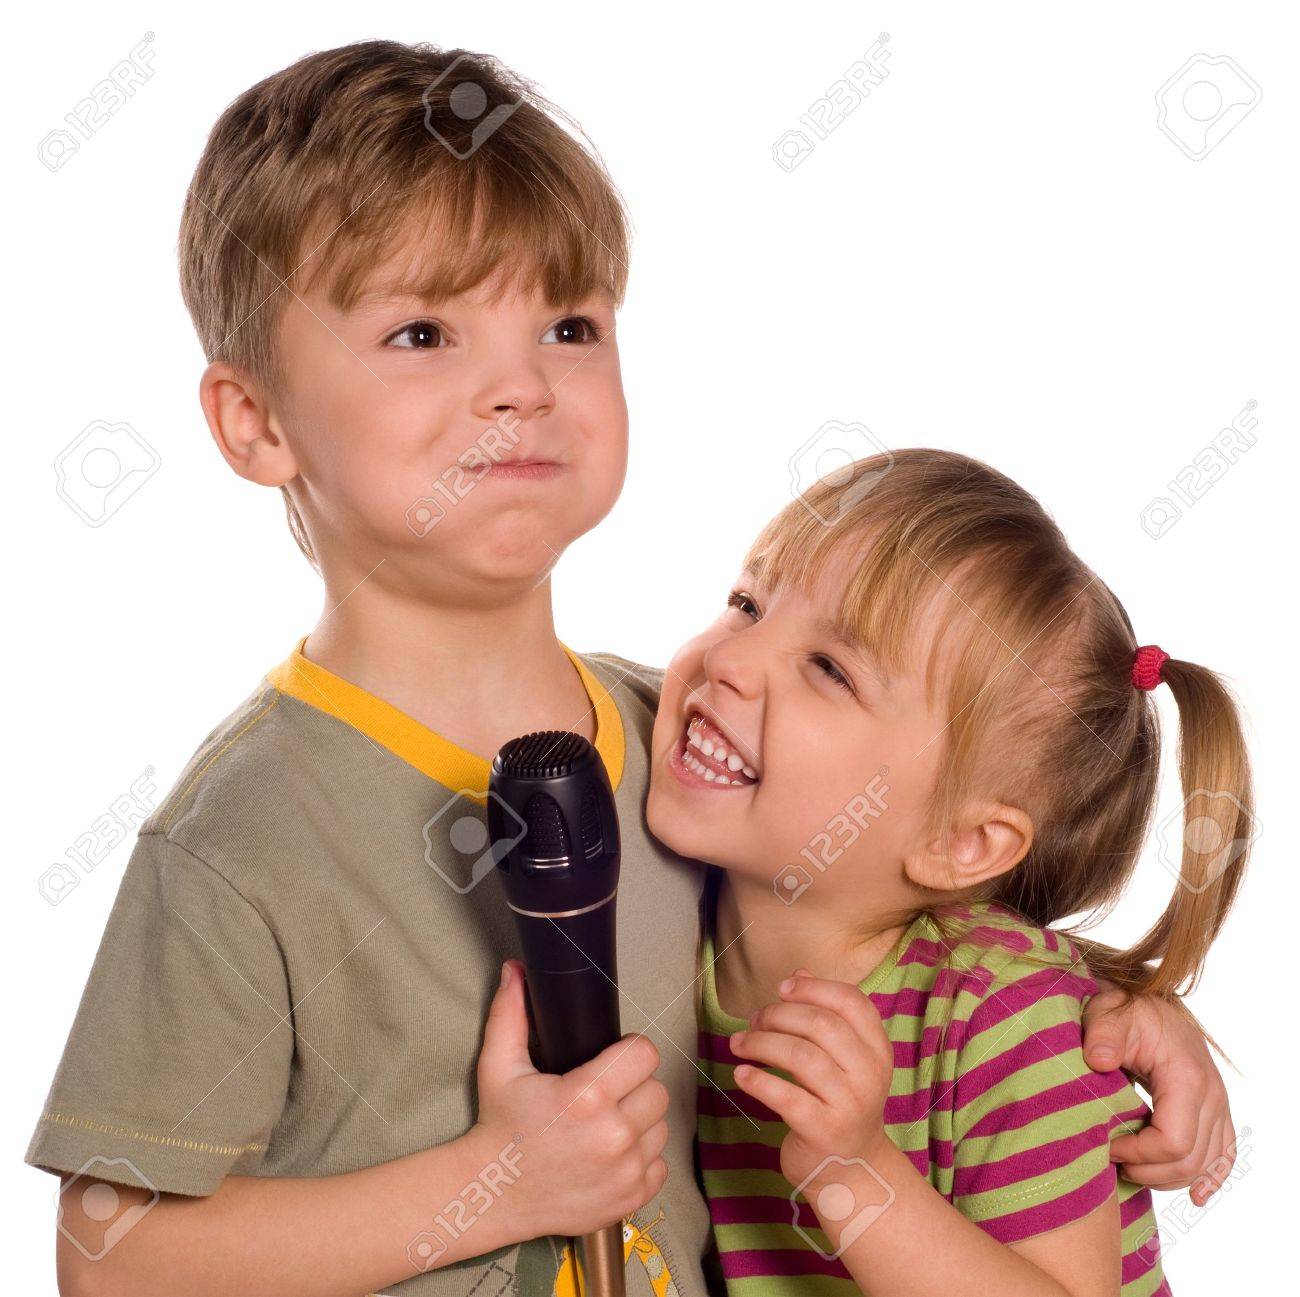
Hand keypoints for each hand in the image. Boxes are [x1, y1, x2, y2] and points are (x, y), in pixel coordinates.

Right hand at [472, 959, 669, 1237]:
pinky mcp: (631, 1199)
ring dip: (639, 1123)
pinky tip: (611, 1155)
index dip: (629, 1052)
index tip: (612, 1060)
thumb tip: (516, 968)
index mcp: (588, 1096)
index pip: (645, 1054)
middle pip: (657, 1089)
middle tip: (605, 1094)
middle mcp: (613, 1135)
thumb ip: (511, 1013)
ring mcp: (625, 1171)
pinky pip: (660, 1165)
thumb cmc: (501, 1125)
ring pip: (661, 1127)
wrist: (493, 1194)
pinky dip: (641, 1159)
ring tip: (605, 1124)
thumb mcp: (499, 1065)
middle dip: (634, 1087)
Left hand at [729, 968, 891, 1190]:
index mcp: (877, 1049)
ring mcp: (850, 1104)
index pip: (850, 1001)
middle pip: (820, 1024)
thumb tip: (798, 973)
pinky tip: (741, 1074)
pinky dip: (758, 1080)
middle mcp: (870, 1074)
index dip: (812, 988)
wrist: (851, 1170)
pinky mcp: (824, 1131)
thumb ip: (824, 1014)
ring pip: (799, 1056)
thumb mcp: (843, 1058)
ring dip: (760, 1043)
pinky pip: (785, 1096)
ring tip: (740, 1044)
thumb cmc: (839, 1102)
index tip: (781, 989)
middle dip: (777, 1015)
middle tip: (752, 1021)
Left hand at [1081, 984, 1234, 1205]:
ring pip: (1205, 1164)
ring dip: (1168, 1177)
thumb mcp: (1108, 1013)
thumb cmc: (1125, 1009)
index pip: (1172, 1141)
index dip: (1138, 1153)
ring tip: (1131, 1169)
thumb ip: (1102, 1035)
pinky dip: (1211, 1178)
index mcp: (1187, 1076)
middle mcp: (1211, 1094)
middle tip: (1112, 1161)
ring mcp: (1218, 1104)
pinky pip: (1225, 1154)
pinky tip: (1197, 1196)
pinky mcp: (1217, 1110)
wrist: (1148, 1002)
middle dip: (1148, 1170)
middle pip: (1189, 1160)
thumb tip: (1097, 1061)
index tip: (1106, 1143)